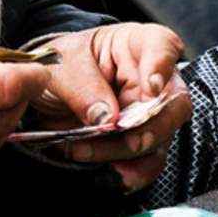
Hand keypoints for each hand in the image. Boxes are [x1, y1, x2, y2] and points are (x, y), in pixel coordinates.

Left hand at [29, 23, 191, 190]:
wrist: (44, 94)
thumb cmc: (59, 66)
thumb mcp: (60, 66)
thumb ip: (82, 86)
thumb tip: (106, 118)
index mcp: (134, 45)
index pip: (162, 45)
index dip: (162, 65)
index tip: (150, 86)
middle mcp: (149, 78)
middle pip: (172, 100)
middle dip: (156, 124)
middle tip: (132, 139)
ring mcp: (148, 112)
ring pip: (160, 136)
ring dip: (128, 150)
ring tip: (88, 151)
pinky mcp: (139, 140)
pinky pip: (149, 159)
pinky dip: (135, 170)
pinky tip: (116, 171)